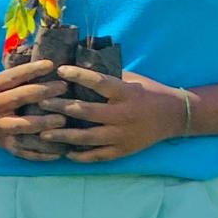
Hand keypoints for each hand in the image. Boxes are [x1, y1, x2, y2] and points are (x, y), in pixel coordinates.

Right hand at [0, 59, 73, 160]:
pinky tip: (58, 151)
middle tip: (64, 88)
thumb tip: (47, 64)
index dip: (32, 70)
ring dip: (43, 124)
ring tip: (63, 120)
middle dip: (43, 92)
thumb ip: (15, 78)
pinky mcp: (3, 144)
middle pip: (20, 98)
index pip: (12, 76)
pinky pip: (23, 150)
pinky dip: (41, 153)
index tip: (51, 65)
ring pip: (22, 126)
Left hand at [42, 65, 190, 162]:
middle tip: (42, 102)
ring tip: (44, 134)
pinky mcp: (123, 151)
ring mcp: (123, 135)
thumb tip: (80, 62)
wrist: (175, 116)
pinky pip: (98, 156)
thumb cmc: (148, 92)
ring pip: (88, 138)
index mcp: (126, 93)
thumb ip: (109, 76)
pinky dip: (80, 155)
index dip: (78, 76)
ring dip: (64, 136)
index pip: (99, 82)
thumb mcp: (132, 80)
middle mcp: (124, 115)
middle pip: (87, 112)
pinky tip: (65, 152)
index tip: (59, 70)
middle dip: (62, 107)